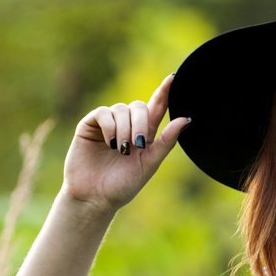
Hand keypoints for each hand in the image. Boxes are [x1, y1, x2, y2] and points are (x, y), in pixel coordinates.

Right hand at [61, 74, 191, 212]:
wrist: (95, 198)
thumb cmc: (123, 186)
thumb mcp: (150, 164)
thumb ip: (166, 142)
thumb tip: (186, 119)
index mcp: (144, 135)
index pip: (156, 107)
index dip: (165, 92)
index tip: (174, 77)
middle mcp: (126, 125)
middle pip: (139, 107)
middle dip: (141, 123)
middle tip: (138, 145)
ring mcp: (107, 124)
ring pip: (121, 109)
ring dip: (125, 128)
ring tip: (120, 150)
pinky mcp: (89, 125)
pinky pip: (103, 113)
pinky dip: (109, 126)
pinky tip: (110, 143)